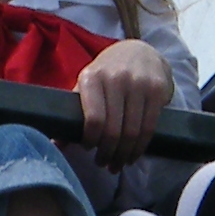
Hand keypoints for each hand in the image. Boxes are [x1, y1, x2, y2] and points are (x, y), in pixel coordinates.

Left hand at [74, 38, 171, 167]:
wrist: (141, 52)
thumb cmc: (108, 73)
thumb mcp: (88, 85)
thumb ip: (74, 112)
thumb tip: (57, 144)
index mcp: (92, 77)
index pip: (93, 119)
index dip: (91, 140)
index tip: (88, 149)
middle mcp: (116, 78)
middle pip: (113, 130)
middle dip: (107, 153)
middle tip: (104, 164)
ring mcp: (139, 83)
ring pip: (132, 132)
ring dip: (124, 154)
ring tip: (117, 164)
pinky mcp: (157, 90)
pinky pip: (149, 127)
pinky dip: (140, 147)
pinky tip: (133, 154)